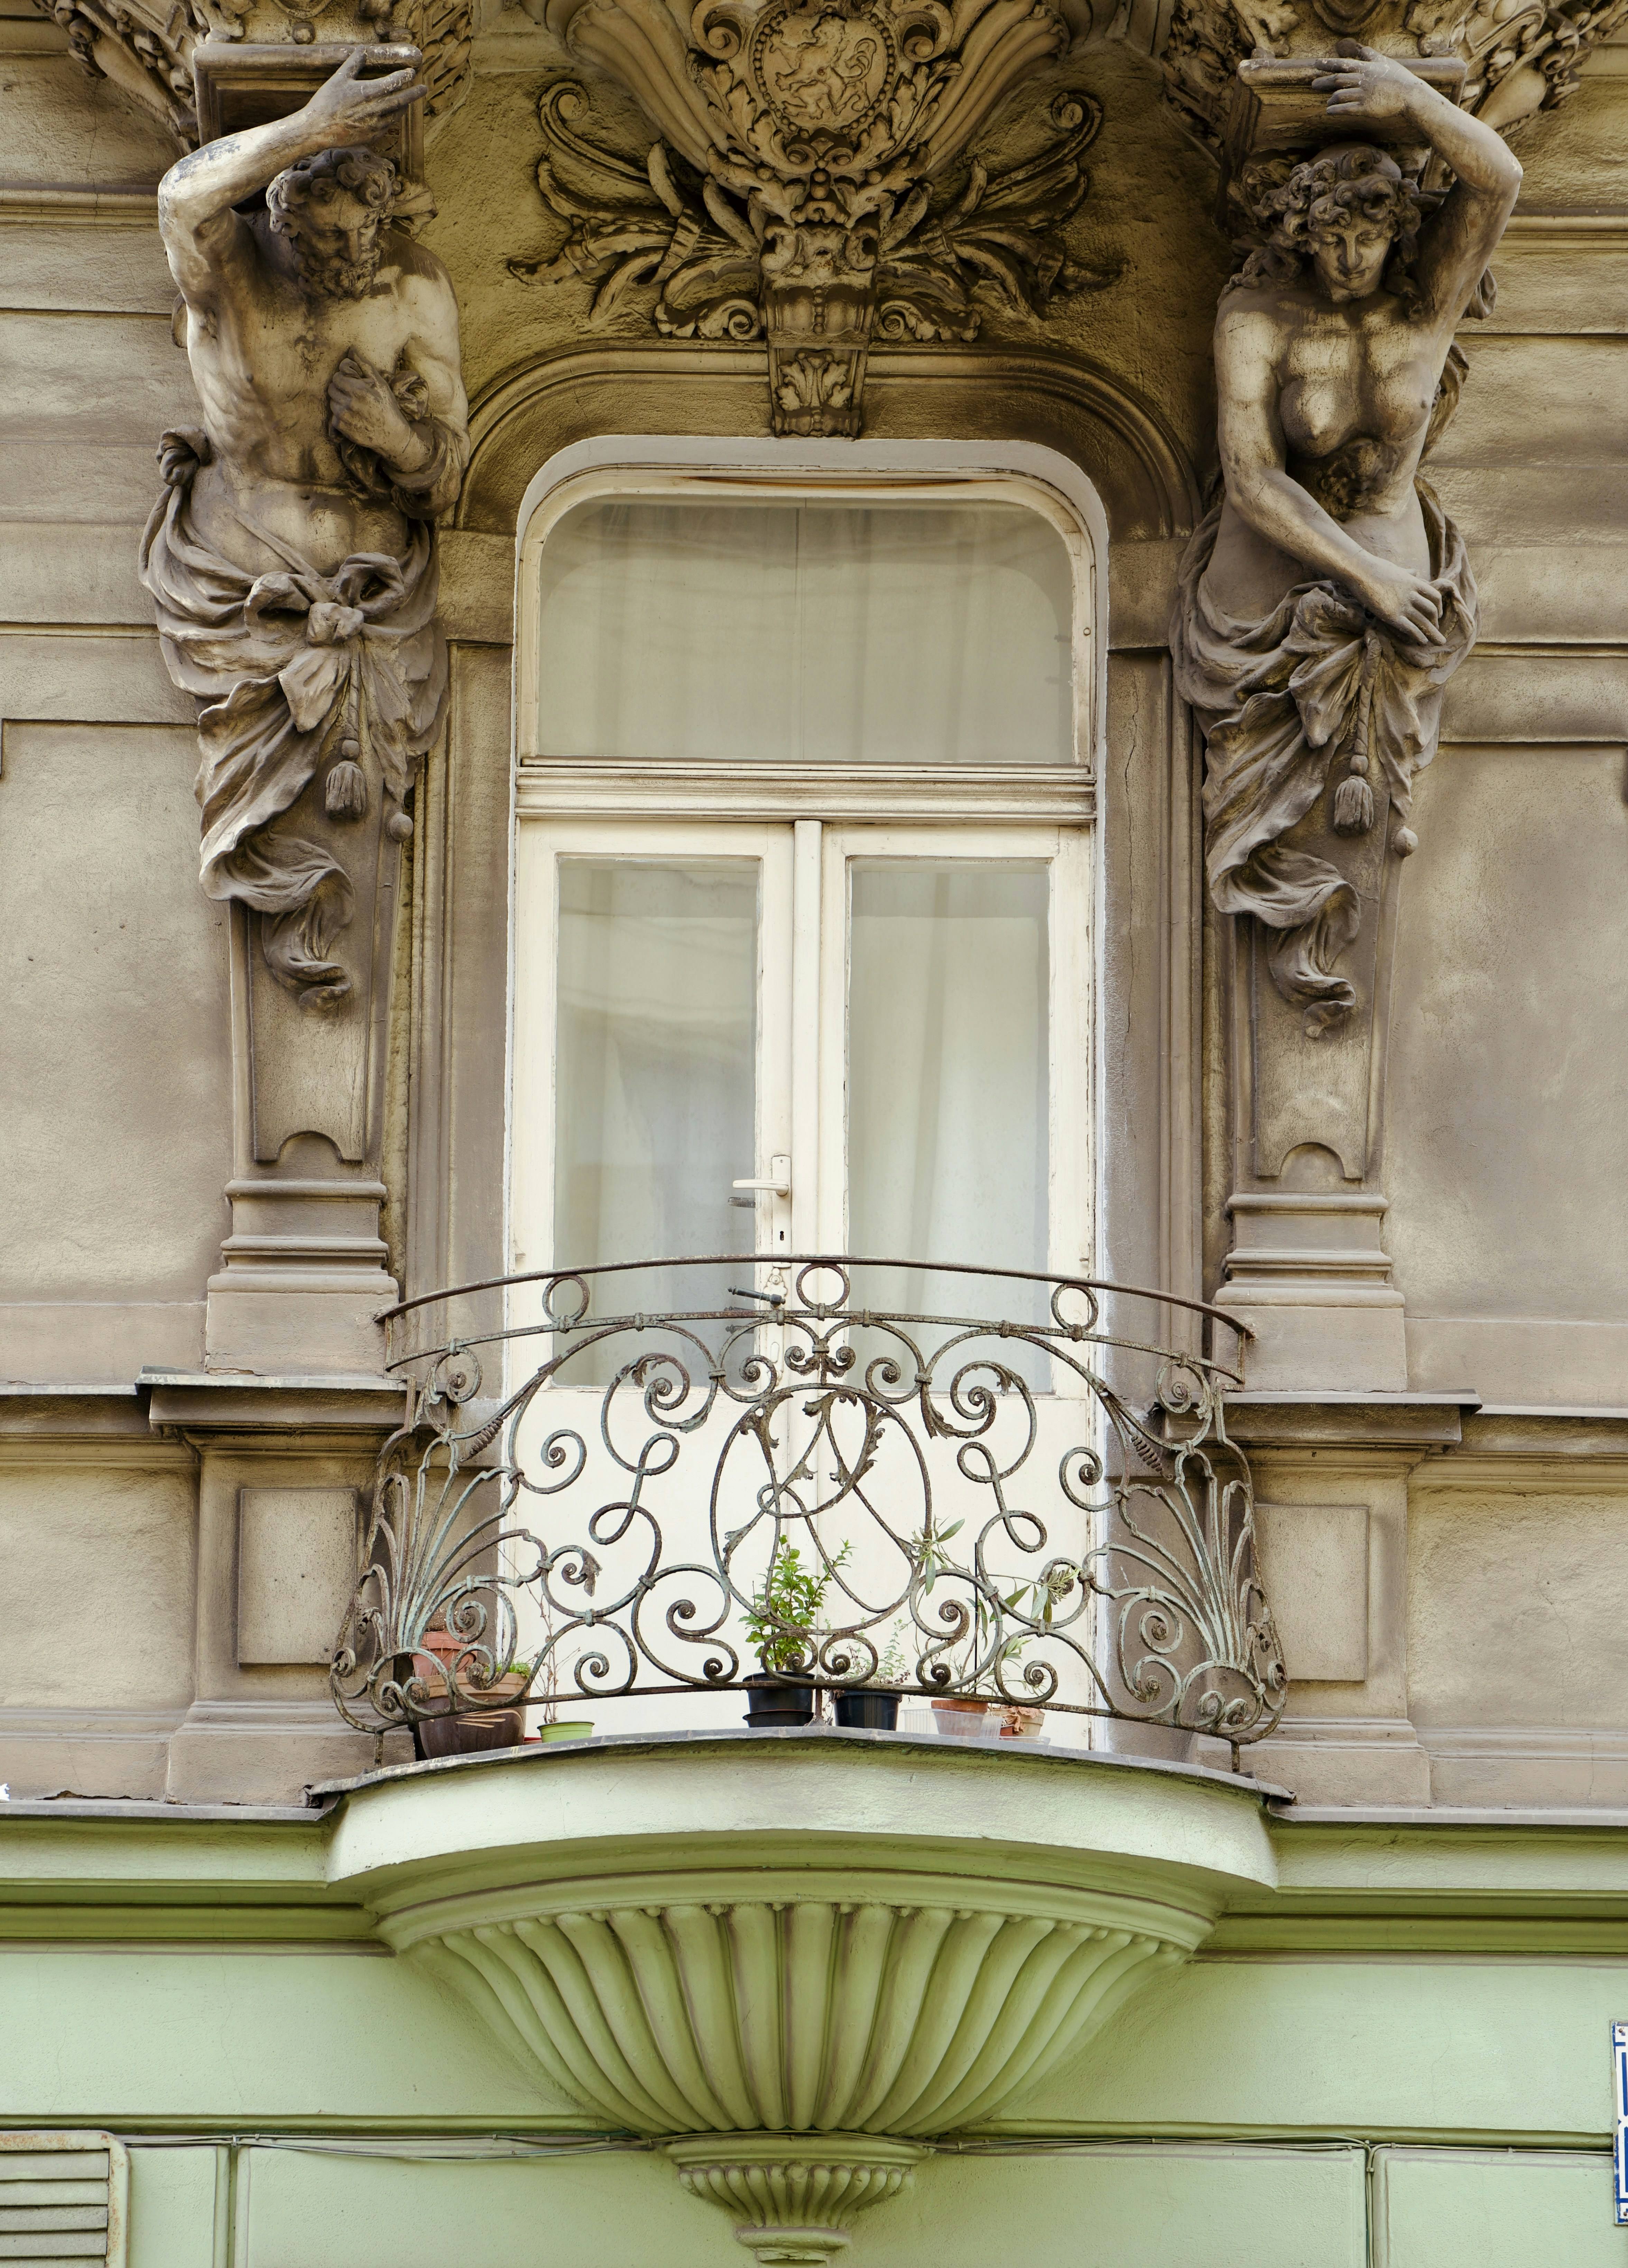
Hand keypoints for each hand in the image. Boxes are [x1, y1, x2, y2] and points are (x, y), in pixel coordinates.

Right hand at [301, 48, 423, 150]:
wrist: (318, 129)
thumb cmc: (326, 102)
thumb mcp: (339, 78)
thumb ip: (354, 63)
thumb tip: (363, 50)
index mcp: (369, 93)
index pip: (393, 83)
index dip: (404, 77)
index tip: (411, 72)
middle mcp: (375, 110)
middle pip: (401, 100)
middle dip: (414, 93)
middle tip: (424, 88)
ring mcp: (375, 125)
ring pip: (396, 114)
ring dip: (404, 106)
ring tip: (409, 100)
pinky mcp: (372, 136)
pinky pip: (388, 126)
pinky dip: (393, 118)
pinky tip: (394, 114)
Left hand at [328, 352, 421, 465]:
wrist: (392, 436)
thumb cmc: (388, 408)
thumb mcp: (381, 384)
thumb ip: (364, 366)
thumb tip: (352, 349)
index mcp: (358, 390)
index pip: (336, 377)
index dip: (343, 378)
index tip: (351, 382)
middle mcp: (348, 403)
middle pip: (331, 389)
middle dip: (340, 389)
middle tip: (351, 393)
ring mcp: (344, 417)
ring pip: (332, 402)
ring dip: (339, 402)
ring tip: (353, 406)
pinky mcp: (342, 428)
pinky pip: (333, 417)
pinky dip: (340, 416)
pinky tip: (352, 417)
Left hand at [1311, 41, 1418, 124]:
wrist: (1408, 94)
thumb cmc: (1397, 77)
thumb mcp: (1385, 61)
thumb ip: (1371, 55)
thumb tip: (1362, 49)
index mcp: (1365, 68)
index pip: (1342, 64)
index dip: (1328, 64)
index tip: (1315, 64)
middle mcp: (1362, 80)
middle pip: (1337, 79)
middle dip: (1323, 81)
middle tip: (1313, 84)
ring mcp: (1363, 95)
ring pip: (1339, 94)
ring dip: (1331, 98)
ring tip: (1328, 101)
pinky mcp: (1365, 108)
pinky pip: (1345, 109)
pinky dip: (1335, 110)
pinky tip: (1329, 111)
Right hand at [1353, 554, 1445, 645]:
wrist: (1360, 570)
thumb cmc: (1375, 568)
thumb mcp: (1397, 569)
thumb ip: (1408, 572)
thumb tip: (1415, 571)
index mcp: (1414, 582)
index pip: (1435, 596)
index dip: (1439, 607)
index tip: (1438, 615)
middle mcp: (1411, 594)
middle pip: (1432, 611)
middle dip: (1436, 624)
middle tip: (1438, 633)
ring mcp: (1402, 605)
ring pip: (1423, 622)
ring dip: (1432, 633)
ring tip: (1438, 642)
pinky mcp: (1391, 615)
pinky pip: (1410, 628)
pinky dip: (1418, 636)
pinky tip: (1422, 642)